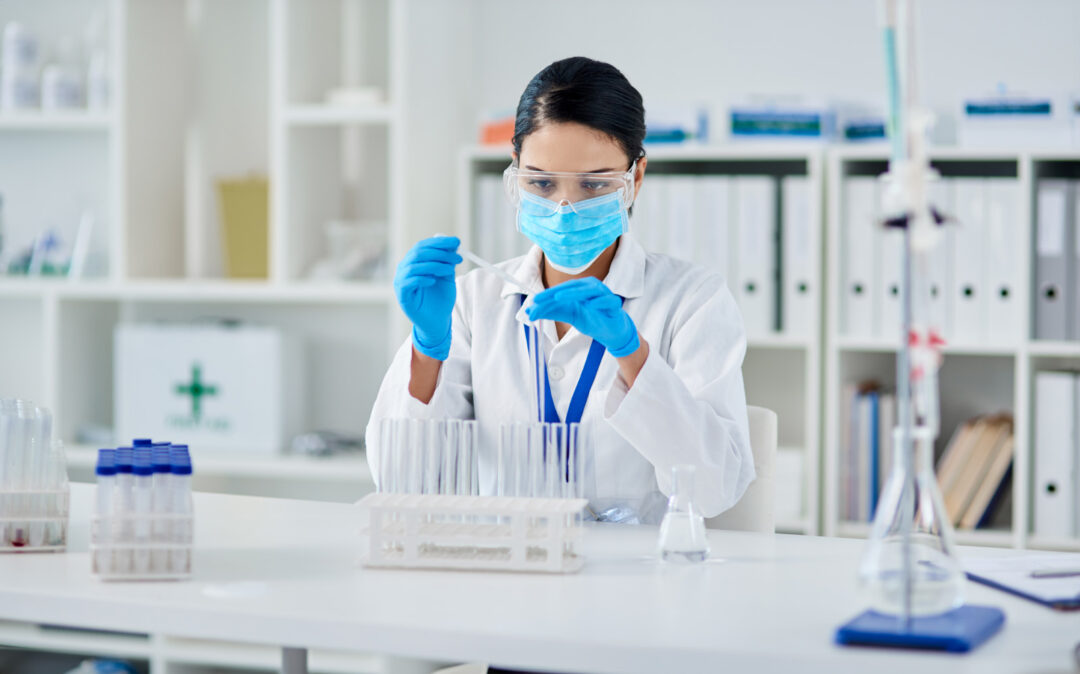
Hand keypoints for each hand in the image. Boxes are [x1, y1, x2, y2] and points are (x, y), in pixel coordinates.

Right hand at [393, 236, 461, 359]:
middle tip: (457, 258)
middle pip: (418, 253)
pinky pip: (409, 282)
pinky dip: (422, 279)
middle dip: (440, 253)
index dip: (439, 242)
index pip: (423, 246)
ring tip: (449, 270)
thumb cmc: (441, 299)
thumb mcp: (447, 277)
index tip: (456, 242)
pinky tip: (433, 281)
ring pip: (414, 266)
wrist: (438, 322)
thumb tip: (453, 244)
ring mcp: (401, 282)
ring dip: (434, 265)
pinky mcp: (402, 295)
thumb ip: (447, 262)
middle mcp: (404, 269)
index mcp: (414, 262)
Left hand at [525, 277, 639, 356]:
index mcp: (580, 288)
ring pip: (590, 290)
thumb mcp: (569, 315)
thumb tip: (530, 312)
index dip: (547, 295)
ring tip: (559, 297)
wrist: (611, 331)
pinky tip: (591, 304)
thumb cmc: (591, 319)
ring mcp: (604, 295)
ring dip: (574, 292)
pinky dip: (600, 301)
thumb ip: (551, 312)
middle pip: (573, 287)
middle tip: (540, 300)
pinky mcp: (614, 305)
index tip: (533, 302)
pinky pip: (608, 301)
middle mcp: (592, 287)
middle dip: (555, 294)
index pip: (562, 289)